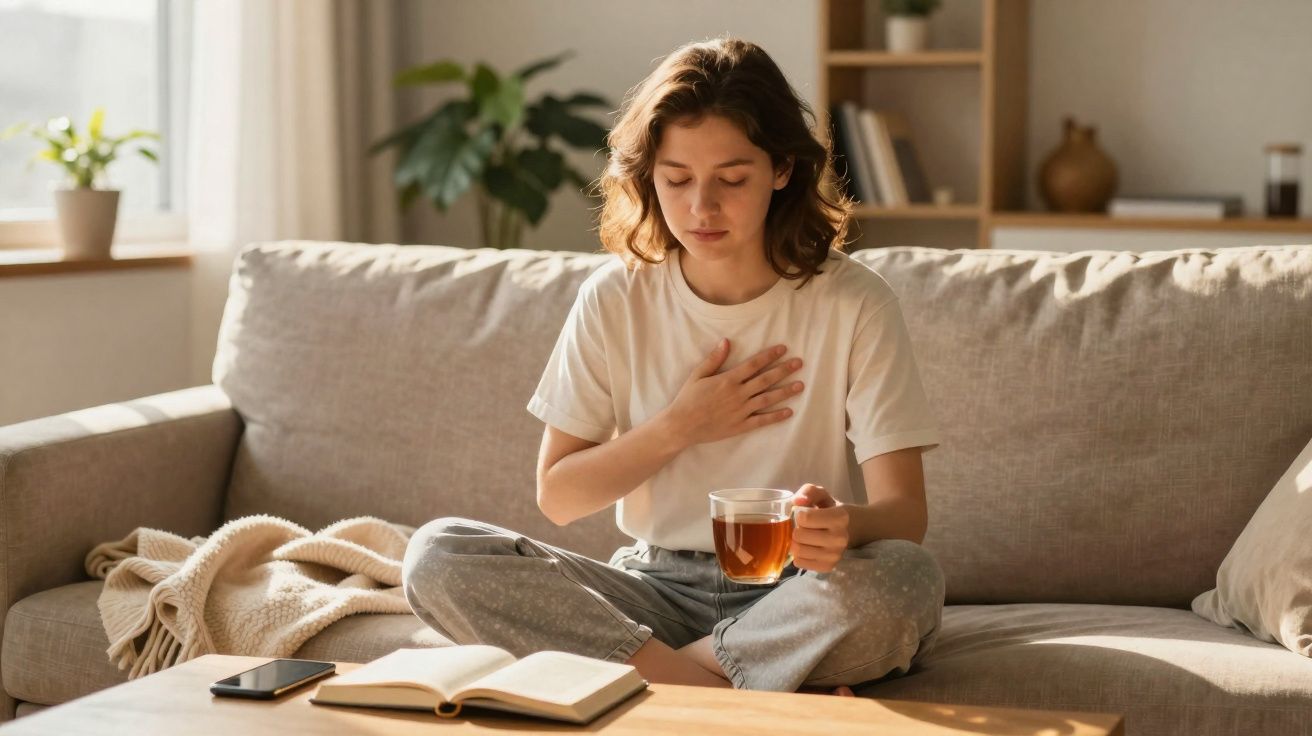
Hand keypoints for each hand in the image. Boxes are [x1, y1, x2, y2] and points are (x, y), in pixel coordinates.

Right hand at [661, 339, 804, 448]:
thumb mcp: (697, 375)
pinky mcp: (740, 426)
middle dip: (784, 370)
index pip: (754, 364)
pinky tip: (789, 411)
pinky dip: (776, 417)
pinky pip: (762, 421)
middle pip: (766, 380)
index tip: (783, 349)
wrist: (681, 425)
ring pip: (768, 399)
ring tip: (800, 385)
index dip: (770, 355)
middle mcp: (737, 394)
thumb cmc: (688, 399)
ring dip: (785, 392)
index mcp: (728, 380)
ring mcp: (740, 411)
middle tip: (799, 363)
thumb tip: (726, 341)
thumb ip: (714, 359)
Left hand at [790, 483, 848, 572]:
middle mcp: (840, 538)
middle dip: (796, 528)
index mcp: (840, 518)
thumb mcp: (822, 495)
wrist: (851, 529)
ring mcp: (835, 555)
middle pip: (799, 535)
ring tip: (805, 537)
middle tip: (804, 526)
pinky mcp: (828, 567)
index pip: (804, 518)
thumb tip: (797, 501)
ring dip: (796, 542)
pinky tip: (807, 547)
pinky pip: (800, 563)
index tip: (805, 513)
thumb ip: (808, 492)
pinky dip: (798, 555)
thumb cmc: (830, 510)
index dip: (799, 514)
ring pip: (798, 550)